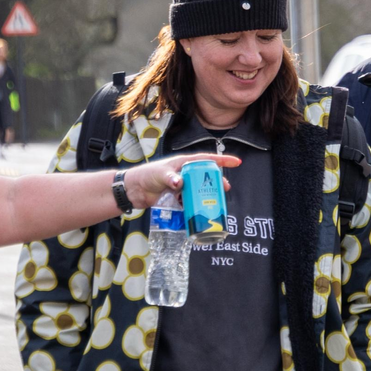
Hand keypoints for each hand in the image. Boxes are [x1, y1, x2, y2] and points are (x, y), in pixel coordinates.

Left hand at [120, 153, 239, 208]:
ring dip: (207, 195)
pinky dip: (196, 205)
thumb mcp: (160, 174)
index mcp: (183, 163)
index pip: (206, 159)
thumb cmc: (146, 176)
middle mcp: (185, 173)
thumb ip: (170, 178)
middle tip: (226, 189)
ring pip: (199, 189)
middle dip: (218, 182)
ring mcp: (181, 186)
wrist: (133, 190)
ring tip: (216, 202)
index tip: (236, 162)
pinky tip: (201, 211)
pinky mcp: (176, 197)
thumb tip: (180, 183)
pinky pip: (190, 201)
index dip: (222, 160)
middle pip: (206, 176)